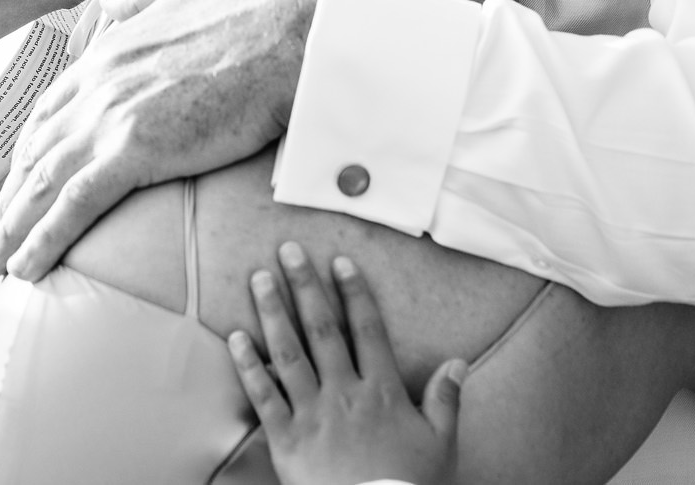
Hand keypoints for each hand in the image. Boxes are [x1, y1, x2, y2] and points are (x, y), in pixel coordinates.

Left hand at [0, 0, 315, 279]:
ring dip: (13, 229)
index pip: (49, 112)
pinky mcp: (135, 150)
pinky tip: (26, 266)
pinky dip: (43, 238)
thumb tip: (110, 1)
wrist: (291, 32)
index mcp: (105, 53)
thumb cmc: (253, 12)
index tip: (18, 182)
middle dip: (10, 197)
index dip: (29, 152)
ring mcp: (110, 117)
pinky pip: (74, 204)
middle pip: (35, 151)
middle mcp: (95, 85)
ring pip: (43, 182)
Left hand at [230, 244, 464, 484]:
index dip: (354, 293)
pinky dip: (248, 365)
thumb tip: (458, 362)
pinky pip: (263, 395)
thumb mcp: (441, 445)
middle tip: (288, 250)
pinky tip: (236, 337)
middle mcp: (344, 393)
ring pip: (289, 352)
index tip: (340, 262)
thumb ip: (446, 400)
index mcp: (382, 391)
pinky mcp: (286, 438)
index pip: (367, 329)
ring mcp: (312, 413)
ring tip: (259, 278)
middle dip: (304, 285)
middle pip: (322, 329)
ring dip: (272, 312)